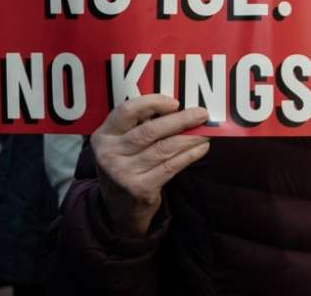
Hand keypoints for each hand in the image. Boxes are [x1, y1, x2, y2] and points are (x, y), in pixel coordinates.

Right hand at [91, 95, 209, 236]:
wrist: (118, 208)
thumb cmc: (126, 165)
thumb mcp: (121, 144)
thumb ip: (139, 125)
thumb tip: (178, 108)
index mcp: (103, 136)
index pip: (126, 111)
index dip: (152, 103)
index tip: (175, 103)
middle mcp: (109, 154)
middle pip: (150, 130)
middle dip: (180, 120)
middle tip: (202, 114)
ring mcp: (123, 173)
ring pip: (164, 148)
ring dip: (190, 138)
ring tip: (206, 131)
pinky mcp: (140, 188)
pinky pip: (171, 166)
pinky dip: (189, 155)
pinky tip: (201, 148)